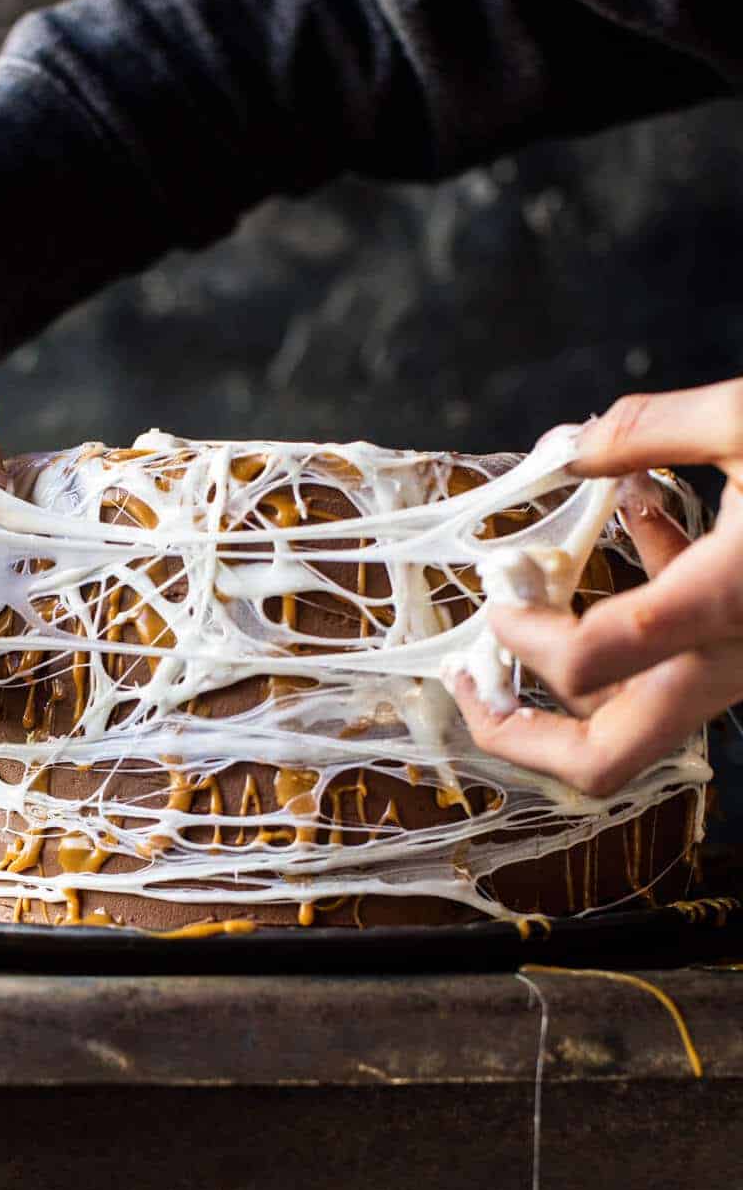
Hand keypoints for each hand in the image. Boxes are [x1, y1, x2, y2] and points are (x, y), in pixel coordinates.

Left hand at [451, 382, 742, 794]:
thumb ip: (656, 427)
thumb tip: (575, 442)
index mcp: (724, 606)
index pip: (586, 664)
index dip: (520, 641)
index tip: (494, 599)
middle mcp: (730, 660)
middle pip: (602, 763)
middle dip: (519, 739)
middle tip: (472, 688)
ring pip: (636, 727)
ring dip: (566, 683)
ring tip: (521, 605)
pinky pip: (677, 659)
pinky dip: (638, 611)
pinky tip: (644, 513)